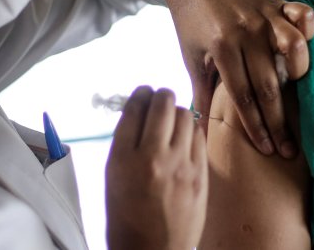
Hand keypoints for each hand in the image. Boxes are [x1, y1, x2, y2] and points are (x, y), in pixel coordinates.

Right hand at [105, 86, 206, 249]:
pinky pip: (198, 135)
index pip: (134, 108)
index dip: (139, 95)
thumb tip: (139, 113)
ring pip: (185, 114)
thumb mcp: (113, 178)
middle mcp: (152, 158)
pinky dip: (190, 131)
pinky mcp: (200, 175)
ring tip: (171, 123)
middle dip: (160, 97)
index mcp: (122, 160)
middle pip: (162, 103)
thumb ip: (125, 144)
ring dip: (176, 112)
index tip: (142, 94)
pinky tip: (184, 139)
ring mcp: (180, 166)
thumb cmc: (127, 220)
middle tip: (158, 102)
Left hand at [160, 0, 313, 158]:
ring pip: (293, 49)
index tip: (268, 149)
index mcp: (222, 48)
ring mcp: (264, 16)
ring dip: (299, 74)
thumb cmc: (191, 20)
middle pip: (269, 85)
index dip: (257, 127)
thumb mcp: (191, 56)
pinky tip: (307, 46)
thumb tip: (200, 130)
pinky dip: (308, 28)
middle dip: (279, 121)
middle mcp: (246, 33)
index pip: (244, 97)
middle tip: (290, 148)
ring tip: (298, 92)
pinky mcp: (276, 1)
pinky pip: (301, 14)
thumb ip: (201, 92)